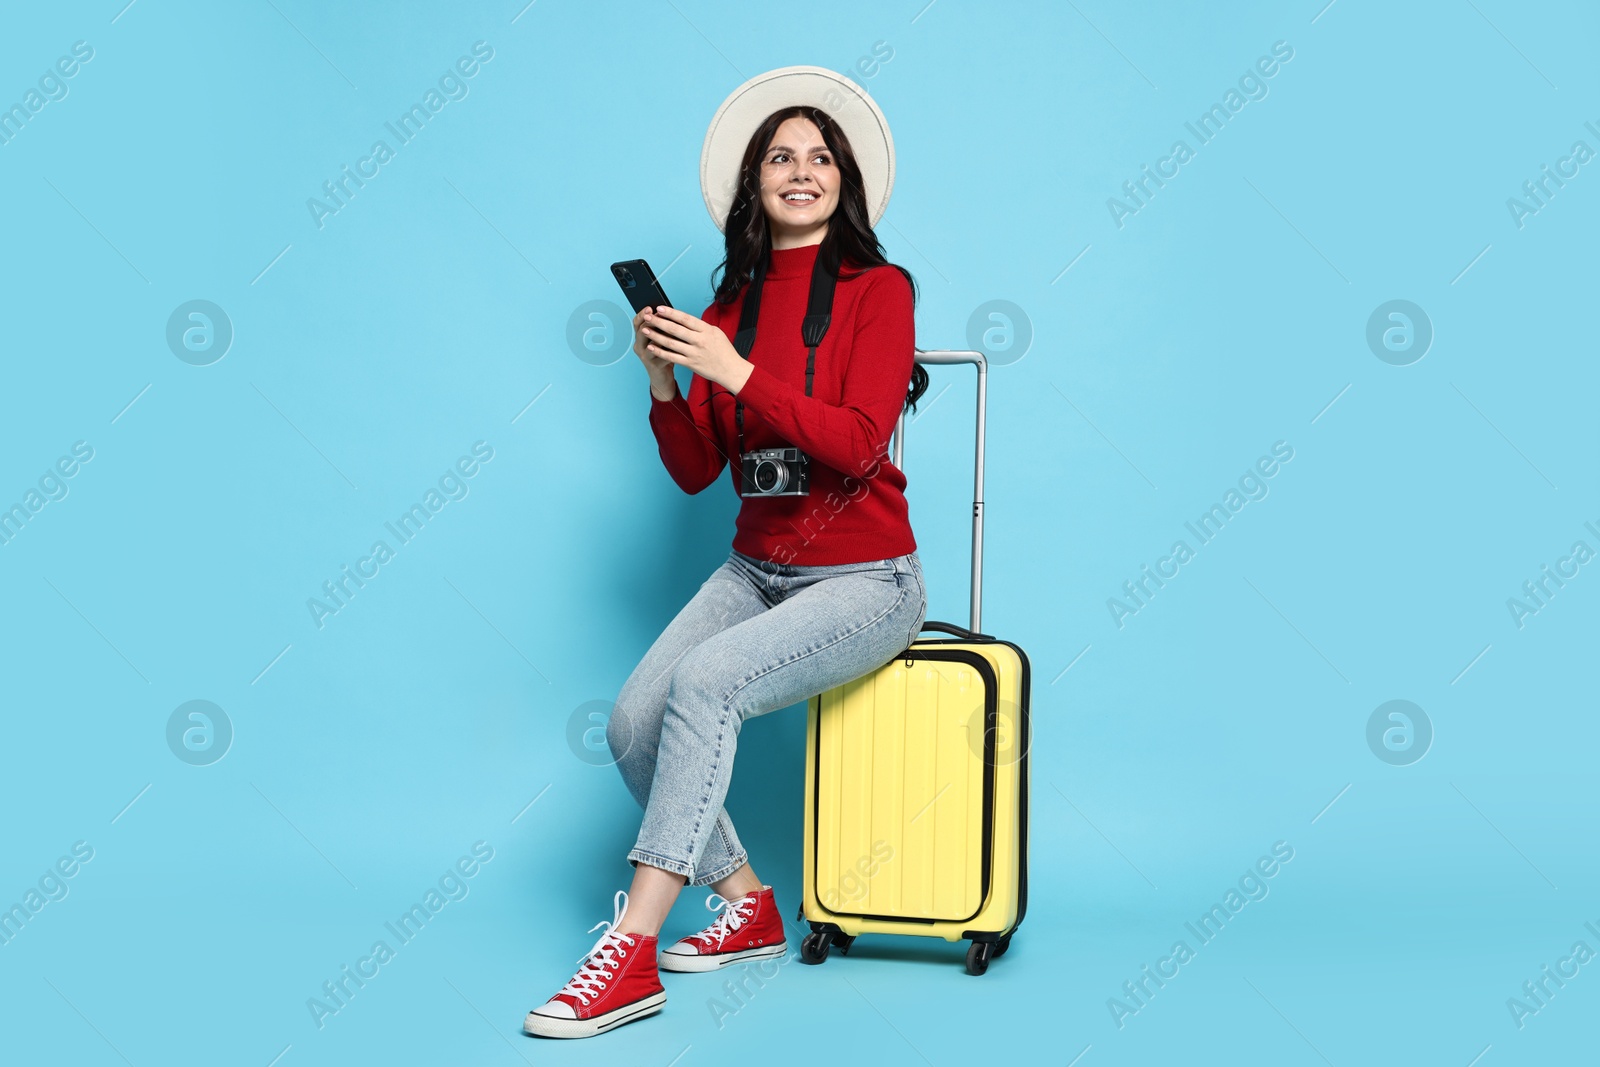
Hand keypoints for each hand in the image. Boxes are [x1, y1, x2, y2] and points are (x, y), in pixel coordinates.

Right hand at [631, 307, 675, 378]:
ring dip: (660, 334)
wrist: (663, 377)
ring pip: (651, 343)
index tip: (650, 307)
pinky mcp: (653, 365)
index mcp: (640, 337)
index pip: (637, 322)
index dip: (642, 314)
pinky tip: (678, 344)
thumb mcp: (662, 339)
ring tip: (670, 328)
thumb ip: (663, 328)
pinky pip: (661, 355)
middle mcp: (639, 346)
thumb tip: (670, 313)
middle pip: (641, 330)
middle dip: (649, 321)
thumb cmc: (664, 354)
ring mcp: (645, 356)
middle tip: (656, 314)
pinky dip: (669, 349)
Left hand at [637, 306, 753, 393]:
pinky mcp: (690, 364)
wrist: (731, 370)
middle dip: (659, 322)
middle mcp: (699, 341)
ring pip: (671, 343)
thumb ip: (700, 327)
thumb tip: (684, 319)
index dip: (671, 312)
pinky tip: (652, 347)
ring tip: (645, 330)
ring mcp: (694, 353)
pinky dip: (660, 352)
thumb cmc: (724, 351)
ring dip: (656, 336)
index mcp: (706, 330)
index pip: (685, 319)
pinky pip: (672, 357)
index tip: (659, 308)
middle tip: (648, 316)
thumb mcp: (716, 333)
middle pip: (675, 329)